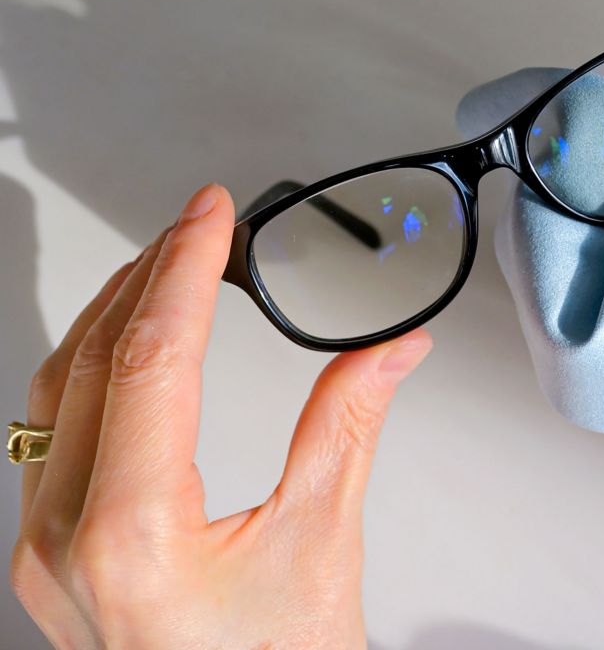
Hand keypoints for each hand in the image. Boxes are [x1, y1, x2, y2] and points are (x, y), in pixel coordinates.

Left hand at [10, 184, 432, 648]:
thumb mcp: (322, 545)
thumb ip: (348, 427)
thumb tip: (391, 351)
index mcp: (134, 537)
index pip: (153, 359)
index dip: (187, 269)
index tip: (212, 213)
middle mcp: (65, 542)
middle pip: (93, 361)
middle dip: (147, 275)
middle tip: (198, 223)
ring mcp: (45, 551)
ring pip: (58, 392)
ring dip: (113, 315)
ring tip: (166, 264)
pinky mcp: (50, 556)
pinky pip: (54, 432)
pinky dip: (95, 368)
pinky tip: (128, 346)